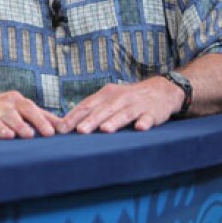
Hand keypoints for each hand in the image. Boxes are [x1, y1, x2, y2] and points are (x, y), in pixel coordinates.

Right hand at [0, 88, 62, 140]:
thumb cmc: (6, 109)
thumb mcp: (23, 108)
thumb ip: (44, 117)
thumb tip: (67, 127)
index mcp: (16, 101)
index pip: (29, 108)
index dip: (39, 120)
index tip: (50, 133)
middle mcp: (1, 105)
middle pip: (11, 114)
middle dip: (19, 124)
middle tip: (29, 134)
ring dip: (0, 128)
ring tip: (8, 136)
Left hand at [60, 76, 184, 133]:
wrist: (160, 91)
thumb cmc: (126, 100)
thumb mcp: (108, 100)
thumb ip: (90, 111)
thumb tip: (64, 125)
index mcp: (105, 94)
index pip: (87, 105)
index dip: (74, 117)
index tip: (62, 128)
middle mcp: (119, 98)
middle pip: (103, 110)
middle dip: (91, 121)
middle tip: (80, 131)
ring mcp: (136, 105)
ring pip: (124, 114)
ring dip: (114, 122)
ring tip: (105, 130)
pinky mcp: (152, 112)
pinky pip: (148, 118)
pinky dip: (144, 122)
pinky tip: (139, 128)